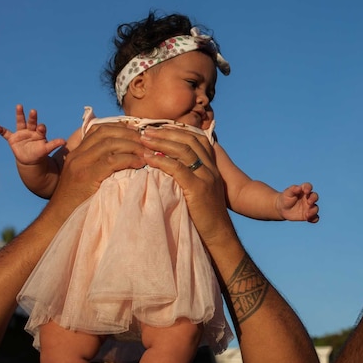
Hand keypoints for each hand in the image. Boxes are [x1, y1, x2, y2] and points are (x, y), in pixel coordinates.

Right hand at [0, 105, 65, 163]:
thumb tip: (64, 141)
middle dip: (32, 117)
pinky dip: (1, 130)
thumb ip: (54, 144)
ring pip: (20, 122)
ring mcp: (21, 134)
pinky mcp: (13, 139)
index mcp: (39, 133)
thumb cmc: (40, 153)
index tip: (41, 127)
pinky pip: (6, 134)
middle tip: (34, 111)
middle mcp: (31, 131)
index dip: (41, 128)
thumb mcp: (46, 149)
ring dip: (20, 115)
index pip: (41, 128)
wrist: (30, 160)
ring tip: (19, 106)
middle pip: (31, 122)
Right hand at [47, 123, 143, 221]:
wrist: (59, 218)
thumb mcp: (85, 178)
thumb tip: (124, 159)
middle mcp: (77, 154)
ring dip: (132, 146)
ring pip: (110, 144)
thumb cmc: (77, 201)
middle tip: (146, 141)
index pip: (98, 129)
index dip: (120, 128)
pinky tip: (140, 163)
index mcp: (77, 152)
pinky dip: (129, 159)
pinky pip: (111, 161)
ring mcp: (80, 164)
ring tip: (146, 153)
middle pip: (106, 133)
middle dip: (129, 134)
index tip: (136, 133)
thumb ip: (98, 166)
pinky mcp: (86, 176)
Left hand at [139, 126, 236, 247]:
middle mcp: (211, 168)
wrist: (218, 234)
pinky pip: (178, 169)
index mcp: (212, 166)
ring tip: (144, 140)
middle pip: (189, 140)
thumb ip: (190, 176)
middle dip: (166, 133)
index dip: (177, 130)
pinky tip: (148, 159)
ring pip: (184, 150)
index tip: (158, 128)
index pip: (197, 138)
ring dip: (161, 143)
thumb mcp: (200, 190)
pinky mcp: (199, 189)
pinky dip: (162, 161)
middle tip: (146, 131)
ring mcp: (207, 177)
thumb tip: (168, 166)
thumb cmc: (205, 215)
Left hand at [276, 183, 319, 222]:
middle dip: (313, 199)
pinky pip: (314, 217)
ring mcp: (309, 207)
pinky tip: (309, 219)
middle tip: (309, 202)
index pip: (308, 186)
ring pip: (315, 208)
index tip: (306, 191)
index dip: (308, 188)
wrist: (282, 209)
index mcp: (303, 190)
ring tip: (307, 214)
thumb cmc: (285, 198)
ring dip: (313, 211)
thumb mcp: (287, 193)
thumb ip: (293, 189)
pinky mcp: (308, 215)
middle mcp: (308, 198)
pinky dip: (314, 219)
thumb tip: (299, 188)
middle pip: (314, 196)